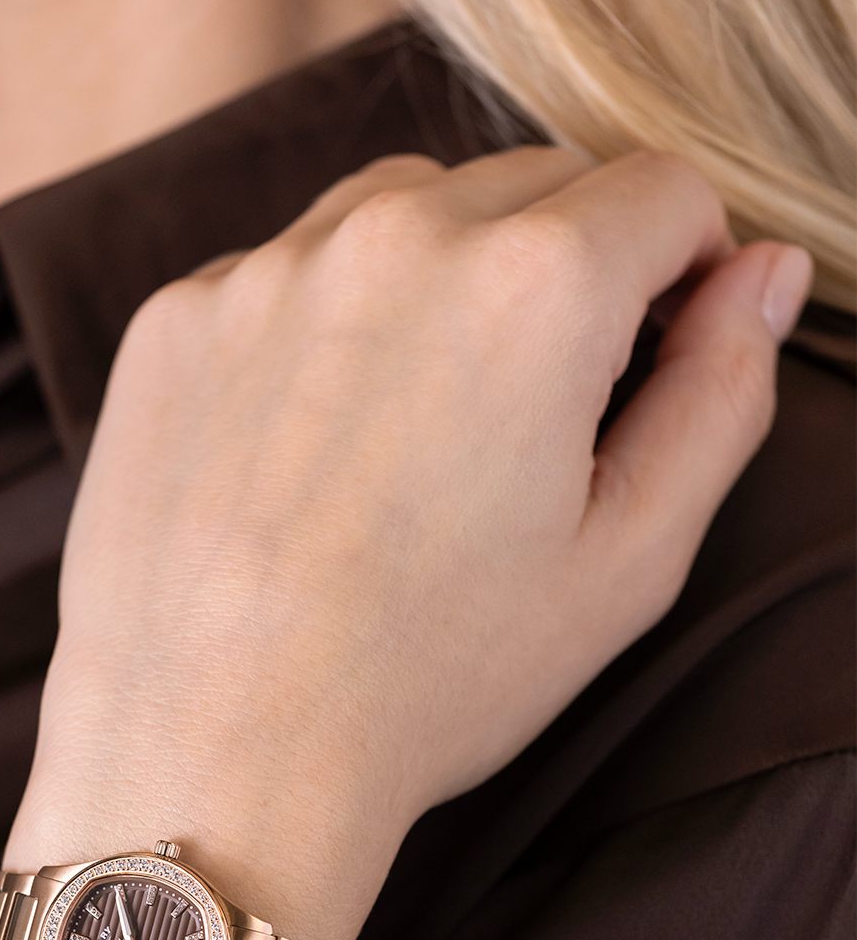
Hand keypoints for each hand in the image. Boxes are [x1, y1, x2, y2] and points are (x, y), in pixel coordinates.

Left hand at [0, 146, 810, 939]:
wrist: (213, 756)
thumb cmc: (429, 681)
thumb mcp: (626, 565)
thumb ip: (721, 397)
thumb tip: (765, 276)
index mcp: (537, 285)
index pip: (664, 190)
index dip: (685, 268)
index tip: (653, 351)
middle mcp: (397, 237)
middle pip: (535, 183)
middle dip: (566, 267)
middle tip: (533, 417)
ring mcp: (268, 269)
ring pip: (403, 209)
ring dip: (442, 277)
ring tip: (419, 431)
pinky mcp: (176, 318)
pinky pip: (283, 272)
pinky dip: (320, 325)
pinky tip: (311, 451)